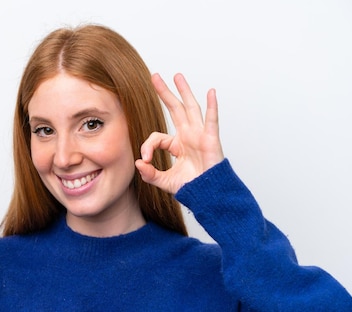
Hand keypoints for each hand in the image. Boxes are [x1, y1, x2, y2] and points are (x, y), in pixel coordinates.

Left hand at [135, 73, 223, 193]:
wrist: (207, 194)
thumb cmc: (190, 187)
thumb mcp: (164, 181)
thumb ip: (149, 174)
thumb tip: (138, 163)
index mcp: (177, 144)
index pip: (157, 137)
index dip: (148, 146)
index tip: (146, 159)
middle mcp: (188, 136)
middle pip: (175, 109)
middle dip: (165, 92)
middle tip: (155, 76)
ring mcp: (200, 135)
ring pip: (191, 108)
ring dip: (184, 91)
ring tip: (177, 76)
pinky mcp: (211, 140)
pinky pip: (211, 120)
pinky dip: (212, 106)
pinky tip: (211, 92)